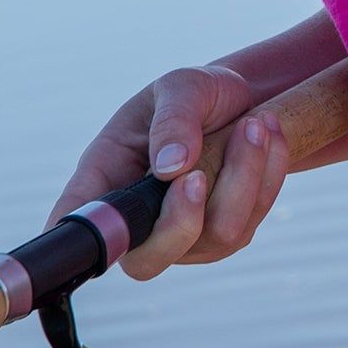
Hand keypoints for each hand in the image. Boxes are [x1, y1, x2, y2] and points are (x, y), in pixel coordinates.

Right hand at [46, 64, 288, 279]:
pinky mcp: (225, 235)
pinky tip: (270, 135)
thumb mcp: (180, 87)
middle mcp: (139, 220)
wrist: (239, 102)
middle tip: (198, 173)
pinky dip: (267, 175)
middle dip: (182, 220)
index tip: (109, 230)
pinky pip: (251, 220)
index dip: (81, 243)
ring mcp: (183, 237)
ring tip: (255, 123)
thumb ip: (174, 120)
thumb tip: (171, 167)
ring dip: (244, 176)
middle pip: (148, 260)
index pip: (78, 225)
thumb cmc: (193, 94)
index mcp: (104, 178)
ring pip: (216, 236)